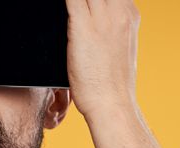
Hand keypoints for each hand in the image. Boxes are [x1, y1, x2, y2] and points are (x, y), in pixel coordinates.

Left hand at [65, 0, 140, 118]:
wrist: (112, 105)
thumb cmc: (113, 85)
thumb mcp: (121, 49)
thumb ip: (111, 29)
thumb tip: (95, 24)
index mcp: (129, 16)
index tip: (87, 4)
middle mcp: (118, 12)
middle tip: (76, 6)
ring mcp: (101, 18)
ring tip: (69, 9)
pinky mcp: (82, 26)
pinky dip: (63, 1)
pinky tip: (50, 8)